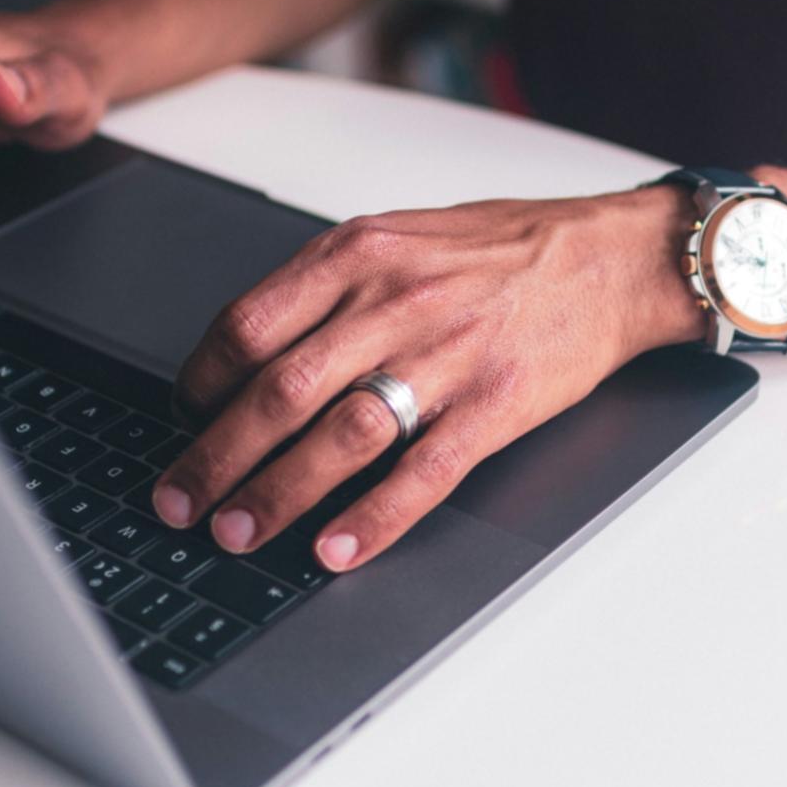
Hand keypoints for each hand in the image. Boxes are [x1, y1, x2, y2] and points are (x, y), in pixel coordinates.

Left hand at [150, 188, 701, 571]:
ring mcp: (446, 356)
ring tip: (237, 533)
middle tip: (179, 501)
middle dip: (216, 456)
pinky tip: (335, 548)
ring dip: (277, 493)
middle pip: (279, 390)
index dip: (200, 384)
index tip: (186, 420)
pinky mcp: (495, 405)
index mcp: (357, 256)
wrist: (608, 258)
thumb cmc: (499, 251)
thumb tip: (249, 350)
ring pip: (340, 435)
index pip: (247, 325)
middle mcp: (393, 303)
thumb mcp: (398, 237)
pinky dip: (373, 518)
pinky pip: (423, 472)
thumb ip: (327, 286)